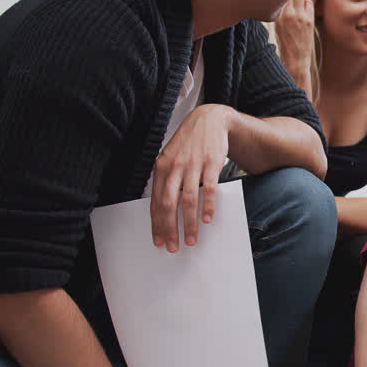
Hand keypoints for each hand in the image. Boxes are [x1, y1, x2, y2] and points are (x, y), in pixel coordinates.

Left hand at [150, 104, 233, 251]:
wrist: (210, 119)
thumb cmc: (190, 143)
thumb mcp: (172, 158)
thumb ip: (167, 180)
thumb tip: (163, 207)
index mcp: (161, 168)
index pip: (155, 201)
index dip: (157, 224)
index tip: (159, 240)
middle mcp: (174, 167)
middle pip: (168, 204)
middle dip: (170, 228)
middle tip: (173, 247)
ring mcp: (192, 165)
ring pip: (187, 200)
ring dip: (189, 223)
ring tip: (191, 239)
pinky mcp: (211, 164)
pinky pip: (208, 189)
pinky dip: (207, 206)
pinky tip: (207, 219)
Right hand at [274, 0, 314, 78]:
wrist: (296, 60)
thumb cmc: (284, 44)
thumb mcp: (276, 27)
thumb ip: (278, 12)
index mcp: (277, 17)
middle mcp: (288, 15)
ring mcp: (300, 16)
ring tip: (296, 1)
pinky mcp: (310, 20)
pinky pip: (309, 2)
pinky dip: (306, 3)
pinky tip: (303, 8)